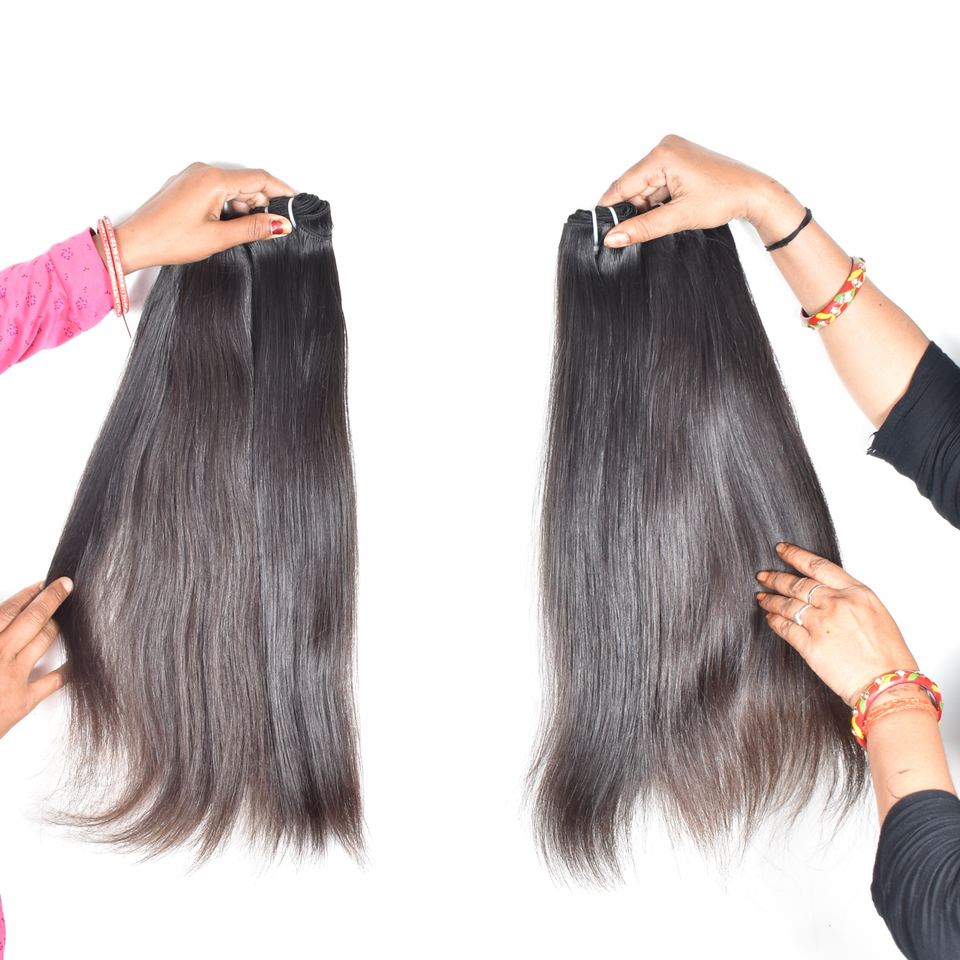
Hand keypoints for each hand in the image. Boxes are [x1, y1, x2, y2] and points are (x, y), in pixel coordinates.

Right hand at [0, 578, 71, 738]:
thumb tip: (2, 619)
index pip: (8, 610)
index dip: (27, 595)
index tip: (41, 584)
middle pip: (33, 618)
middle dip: (52, 598)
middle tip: (66, 586)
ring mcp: (13, 677)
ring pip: (44, 641)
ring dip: (57, 626)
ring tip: (65, 616)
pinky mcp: (23, 701)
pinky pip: (54, 681)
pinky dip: (69, 668)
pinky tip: (79, 659)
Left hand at [100, 162, 298, 273]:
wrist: (135, 242)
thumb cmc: (168, 239)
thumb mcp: (218, 238)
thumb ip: (253, 228)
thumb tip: (281, 225)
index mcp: (212, 179)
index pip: (259, 178)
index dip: (282, 192)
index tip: (296, 206)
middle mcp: (202, 171)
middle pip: (247, 183)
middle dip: (263, 204)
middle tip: (272, 229)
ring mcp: (193, 177)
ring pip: (233, 188)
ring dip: (244, 208)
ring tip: (242, 233)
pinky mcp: (187, 186)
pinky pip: (218, 190)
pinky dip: (229, 206)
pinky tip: (227, 226)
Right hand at [597, 134, 804, 248]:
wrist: (755, 193)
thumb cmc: (726, 197)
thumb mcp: (679, 217)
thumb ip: (642, 228)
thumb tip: (614, 237)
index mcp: (662, 155)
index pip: (622, 185)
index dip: (612, 210)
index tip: (604, 230)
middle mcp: (665, 148)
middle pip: (634, 187)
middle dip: (638, 209)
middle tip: (651, 226)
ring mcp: (673, 152)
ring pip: (646, 187)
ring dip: (652, 206)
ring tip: (675, 214)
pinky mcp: (680, 160)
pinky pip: (658, 183)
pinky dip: (661, 200)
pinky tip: (677, 207)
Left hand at [755, 542, 919, 706]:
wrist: (888, 684)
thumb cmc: (888, 655)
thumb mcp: (876, 614)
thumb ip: (850, 600)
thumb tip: (829, 594)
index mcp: (857, 592)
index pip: (818, 565)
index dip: (795, 555)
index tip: (782, 549)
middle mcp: (836, 603)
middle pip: (797, 584)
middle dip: (776, 578)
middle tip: (763, 575)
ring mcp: (821, 623)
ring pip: (787, 604)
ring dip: (771, 599)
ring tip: (762, 596)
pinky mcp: (810, 645)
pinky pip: (784, 627)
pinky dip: (774, 621)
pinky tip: (770, 618)